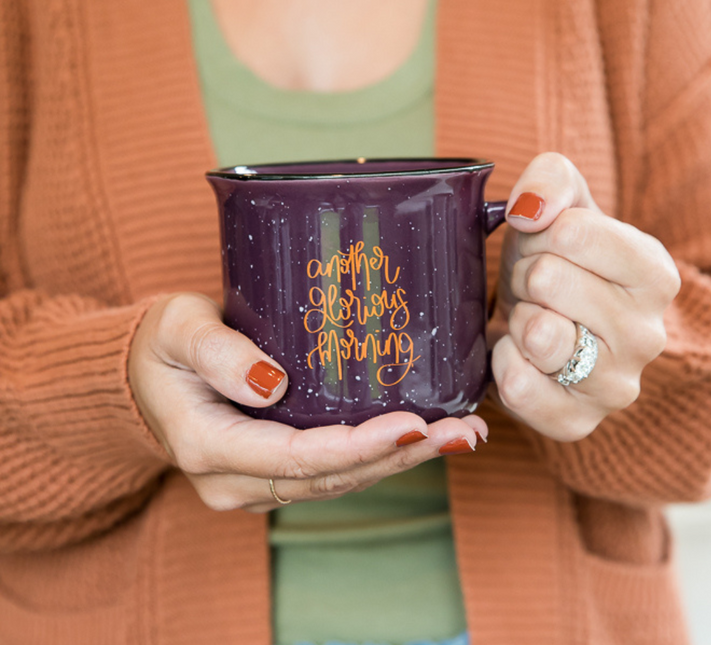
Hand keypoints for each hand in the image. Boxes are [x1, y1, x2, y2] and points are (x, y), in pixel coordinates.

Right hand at [128, 293, 487, 511]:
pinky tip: (422, 435)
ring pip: (339, 480)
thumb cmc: (162, 345)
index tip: (415, 425)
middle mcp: (235, 480)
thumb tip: (271, 384)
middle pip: (332, 476)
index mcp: (209, 447)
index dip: (361, 446)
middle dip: (402, 456)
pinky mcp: (273, 470)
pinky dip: (380, 454)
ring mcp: (255, 481)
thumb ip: (217, 352)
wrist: (146, 374)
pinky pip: (332, 469)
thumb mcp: (177, 330)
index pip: (298, 457)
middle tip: (463, 431)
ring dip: (402, 459)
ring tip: (462, 433)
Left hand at [489, 153, 680, 441]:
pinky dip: (502, 362)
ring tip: (529, 319)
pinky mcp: (575, 422)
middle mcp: (648, 335)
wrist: (539, 321)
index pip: (572, 233)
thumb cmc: (552, 262)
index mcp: (654, 275)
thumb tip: (531, 207)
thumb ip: (550, 179)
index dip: (539, 234)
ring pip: (538, 333)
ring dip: (516, 319)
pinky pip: (519, 385)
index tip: (545, 247)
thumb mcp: (557, 205)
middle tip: (534, 288)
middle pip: (548, 279)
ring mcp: (615, 386)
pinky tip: (516, 354)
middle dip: (525, 275)